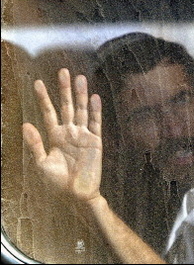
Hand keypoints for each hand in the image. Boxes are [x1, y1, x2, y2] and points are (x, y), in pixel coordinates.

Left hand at [23, 68, 101, 202]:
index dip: (44, 98)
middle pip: (67, 106)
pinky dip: (95, 111)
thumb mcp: (42, 164)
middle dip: (64, 89)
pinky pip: (95, 123)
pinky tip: (95, 98)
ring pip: (82, 110)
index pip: (49, 112)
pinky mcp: (95, 141)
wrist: (77, 194)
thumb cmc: (58, 182)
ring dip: (81, 95)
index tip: (38, 82)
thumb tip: (25, 124)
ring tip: (80, 78)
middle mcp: (69, 132)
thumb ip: (35, 144)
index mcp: (55, 136)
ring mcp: (83, 135)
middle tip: (63, 71)